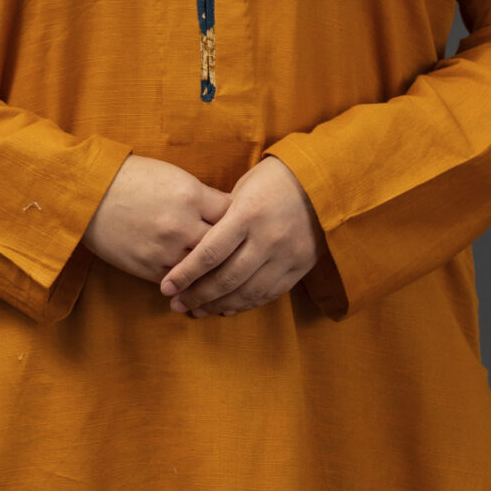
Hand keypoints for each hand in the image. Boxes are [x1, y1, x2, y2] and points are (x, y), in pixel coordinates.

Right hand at [83, 154, 231, 282]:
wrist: (87, 194)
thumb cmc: (132, 179)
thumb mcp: (173, 176)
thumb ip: (203, 196)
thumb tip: (231, 212)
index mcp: (191, 195)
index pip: (234, 214)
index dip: (243, 220)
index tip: (246, 225)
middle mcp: (182, 225)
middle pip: (225, 246)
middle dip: (236, 250)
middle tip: (245, 255)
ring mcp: (165, 250)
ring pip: (205, 270)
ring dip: (215, 272)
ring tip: (228, 274)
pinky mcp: (149, 268)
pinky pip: (181, 282)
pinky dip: (191, 281)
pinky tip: (199, 281)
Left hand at [158, 156, 322, 315]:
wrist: (323, 181)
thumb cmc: (273, 179)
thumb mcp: (242, 189)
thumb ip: (220, 219)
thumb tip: (193, 248)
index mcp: (248, 214)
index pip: (209, 253)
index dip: (185, 275)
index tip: (166, 287)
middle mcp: (267, 239)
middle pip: (225, 279)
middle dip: (197, 295)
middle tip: (177, 304)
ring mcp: (286, 256)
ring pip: (247, 292)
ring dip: (218, 305)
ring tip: (197, 310)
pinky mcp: (300, 267)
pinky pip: (269, 294)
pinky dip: (245, 304)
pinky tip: (226, 308)